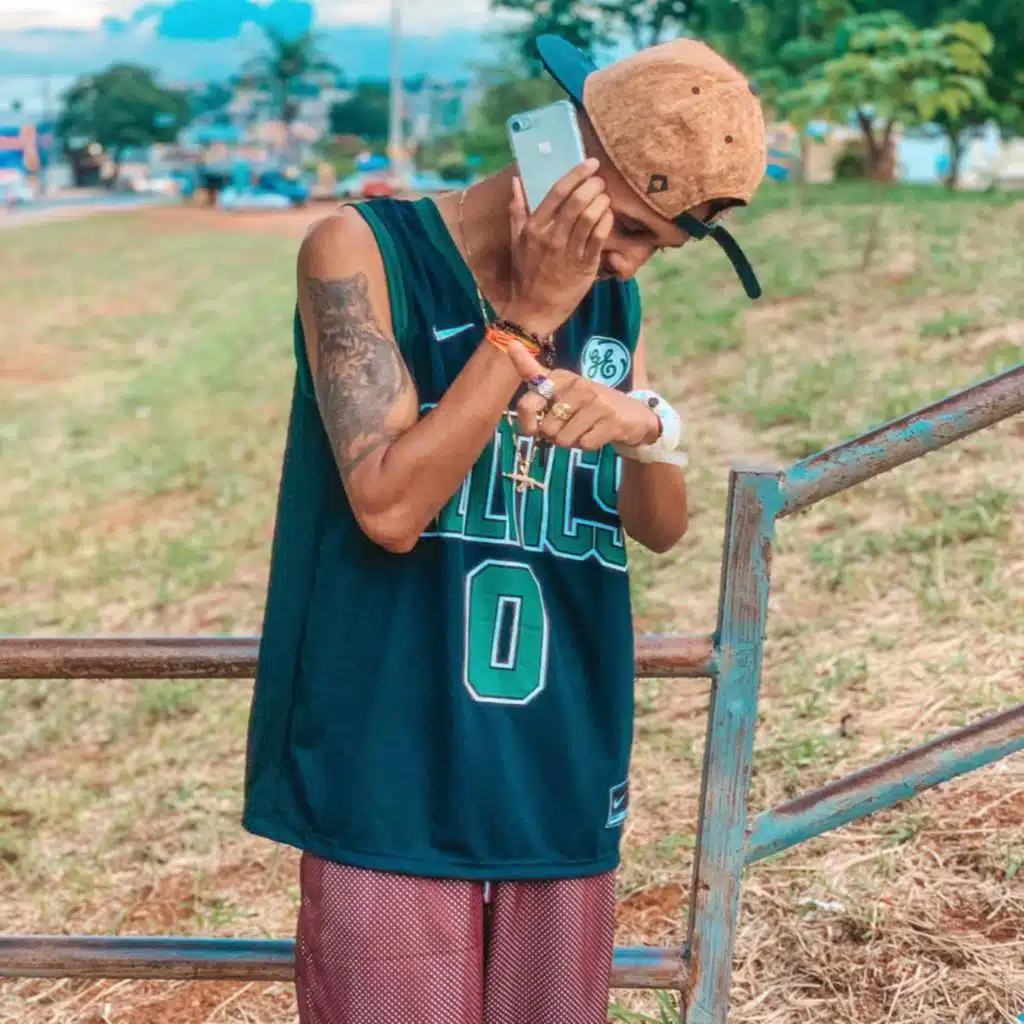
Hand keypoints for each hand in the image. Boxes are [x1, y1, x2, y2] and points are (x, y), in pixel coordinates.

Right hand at [501, 159, 613, 337]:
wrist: (534, 310)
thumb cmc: (526, 275)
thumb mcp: (516, 242)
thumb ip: (517, 211)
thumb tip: (516, 181)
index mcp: (534, 229)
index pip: (557, 192)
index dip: (576, 174)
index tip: (590, 163)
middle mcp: (551, 238)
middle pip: (577, 202)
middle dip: (594, 185)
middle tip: (600, 181)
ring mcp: (568, 253)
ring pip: (590, 218)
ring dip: (602, 201)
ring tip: (605, 197)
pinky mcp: (584, 267)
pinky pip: (599, 238)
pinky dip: (606, 221)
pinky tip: (608, 215)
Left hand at [506, 341, 659, 450]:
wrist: (632, 414)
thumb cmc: (588, 402)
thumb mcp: (562, 386)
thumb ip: (535, 374)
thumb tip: (511, 344)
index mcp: (561, 377)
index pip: (529, 400)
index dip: (525, 419)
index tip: (531, 427)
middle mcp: (578, 386)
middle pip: (546, 428)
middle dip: (554, 436)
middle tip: (568, 426)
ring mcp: (596, 402)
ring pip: (563, 439)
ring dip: (571, 441)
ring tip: (584, 429)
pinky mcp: (611, 421)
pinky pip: (584, 445)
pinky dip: (587, 445)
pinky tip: (597, 433)